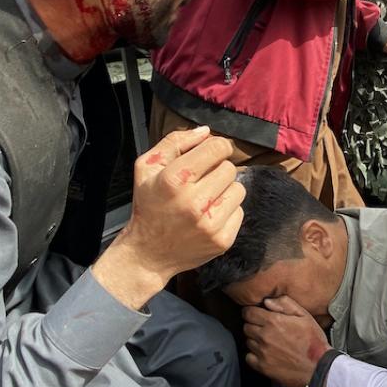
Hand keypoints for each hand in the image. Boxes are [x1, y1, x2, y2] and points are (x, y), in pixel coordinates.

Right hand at [93, 127, 243, 309]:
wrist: (148, 254)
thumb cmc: (149, 205)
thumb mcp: (147, 167)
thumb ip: (175, 142)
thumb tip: (207, 132)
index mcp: (174, 179)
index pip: (217, 148)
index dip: (217, 147)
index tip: (211, 154)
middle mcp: (193, 202)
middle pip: (230, 168)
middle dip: (218, 170)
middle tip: (202, 181)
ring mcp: (210, 224)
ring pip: (239, 189)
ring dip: (225, 190)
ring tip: (206, 199)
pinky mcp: (222, 240)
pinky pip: (239, 211)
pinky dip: (227, 211)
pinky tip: (208, 216)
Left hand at [242, 296, 330, 386]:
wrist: (319, 368)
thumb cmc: (314, 342)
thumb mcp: (305, 316)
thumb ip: (285, 304)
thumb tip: (267, 301)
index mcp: (274, 321)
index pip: (248, 312)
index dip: (252, 312)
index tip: (258, 314)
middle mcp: (264, 336)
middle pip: (246, 326)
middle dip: (253, 324)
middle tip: (266, 328)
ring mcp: (262, 352)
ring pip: (248, 341)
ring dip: (255, 339)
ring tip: (269, 341)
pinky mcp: (262, 366)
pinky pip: (249, 357)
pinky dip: (254, 354)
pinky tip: (266, 353)